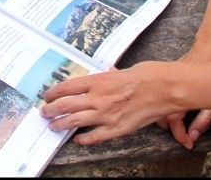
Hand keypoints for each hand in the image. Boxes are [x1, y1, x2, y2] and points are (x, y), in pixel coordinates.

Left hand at [40, 60, 185, 145]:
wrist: (166, 88)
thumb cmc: (148, 75)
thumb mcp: (125, 70)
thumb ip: (112, 74)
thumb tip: (108, 72)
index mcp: (99, 81)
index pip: (68, 87)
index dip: (54, 92)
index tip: (47, 95)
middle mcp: (98, 98)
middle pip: (67, 105)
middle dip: (52, 110)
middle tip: (44, 113)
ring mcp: (107, 115)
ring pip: (76, 121)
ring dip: (61, 124)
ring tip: (53, 126)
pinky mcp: (118, 128)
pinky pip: (95, 136)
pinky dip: (84, 139)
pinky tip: (78, 140)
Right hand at [155, 41, 210, 149]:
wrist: (207, 47)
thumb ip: (202, 120)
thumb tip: (194, 135)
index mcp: (177, 97)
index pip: (172, 124)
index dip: (180, 136)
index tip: (188, 143)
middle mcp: (167, 92)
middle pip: (161, 117)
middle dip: (172, 128)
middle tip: (185, 135)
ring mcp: (165, 84)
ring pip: (158, 107)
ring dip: (167, 116)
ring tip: (181, 124)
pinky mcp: (167, 78)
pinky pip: (160, 96)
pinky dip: (164, 105)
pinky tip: (173, 106)